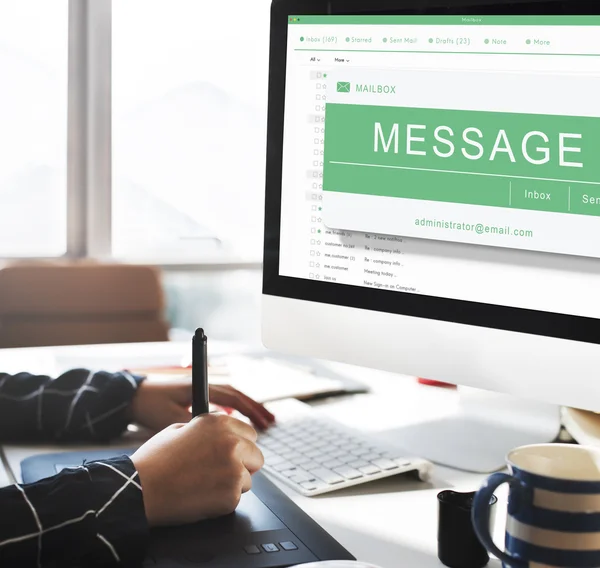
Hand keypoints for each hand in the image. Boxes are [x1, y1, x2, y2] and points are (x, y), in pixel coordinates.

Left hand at [130, 377, 274, 431]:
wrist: (130, 398)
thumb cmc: (149, 406)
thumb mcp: (172, 419)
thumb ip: (196, 427)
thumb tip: (218, 440)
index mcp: (200, 389)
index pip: (233, 397)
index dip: (251, 409)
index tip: (264, 421)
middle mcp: (203, 388)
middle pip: (237, 397)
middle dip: (255, 409)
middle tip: (271, 422)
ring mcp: (199, 393)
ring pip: (231, 400)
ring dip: (247, 410)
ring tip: (262, 422)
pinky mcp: (194, 400)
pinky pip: (221, 404)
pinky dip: (234, 413)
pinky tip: (238, 425)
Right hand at [131, 414, 263, 525]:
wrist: (141, 489)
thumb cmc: (155, 461)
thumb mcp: (179, 429)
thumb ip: (206, 429)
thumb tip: (221, 434)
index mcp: (220, 423)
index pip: (250, 433)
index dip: (240, 445)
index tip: (232, 453)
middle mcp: (232, 442)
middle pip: (256, 456)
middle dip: (242, 465)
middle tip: (219, 473)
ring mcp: (234, 468)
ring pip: (248, 479)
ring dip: (232, 484)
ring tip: (204, 485)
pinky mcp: (232, 493)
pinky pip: (236, 498)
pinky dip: (223, 501)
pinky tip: (201, 497)